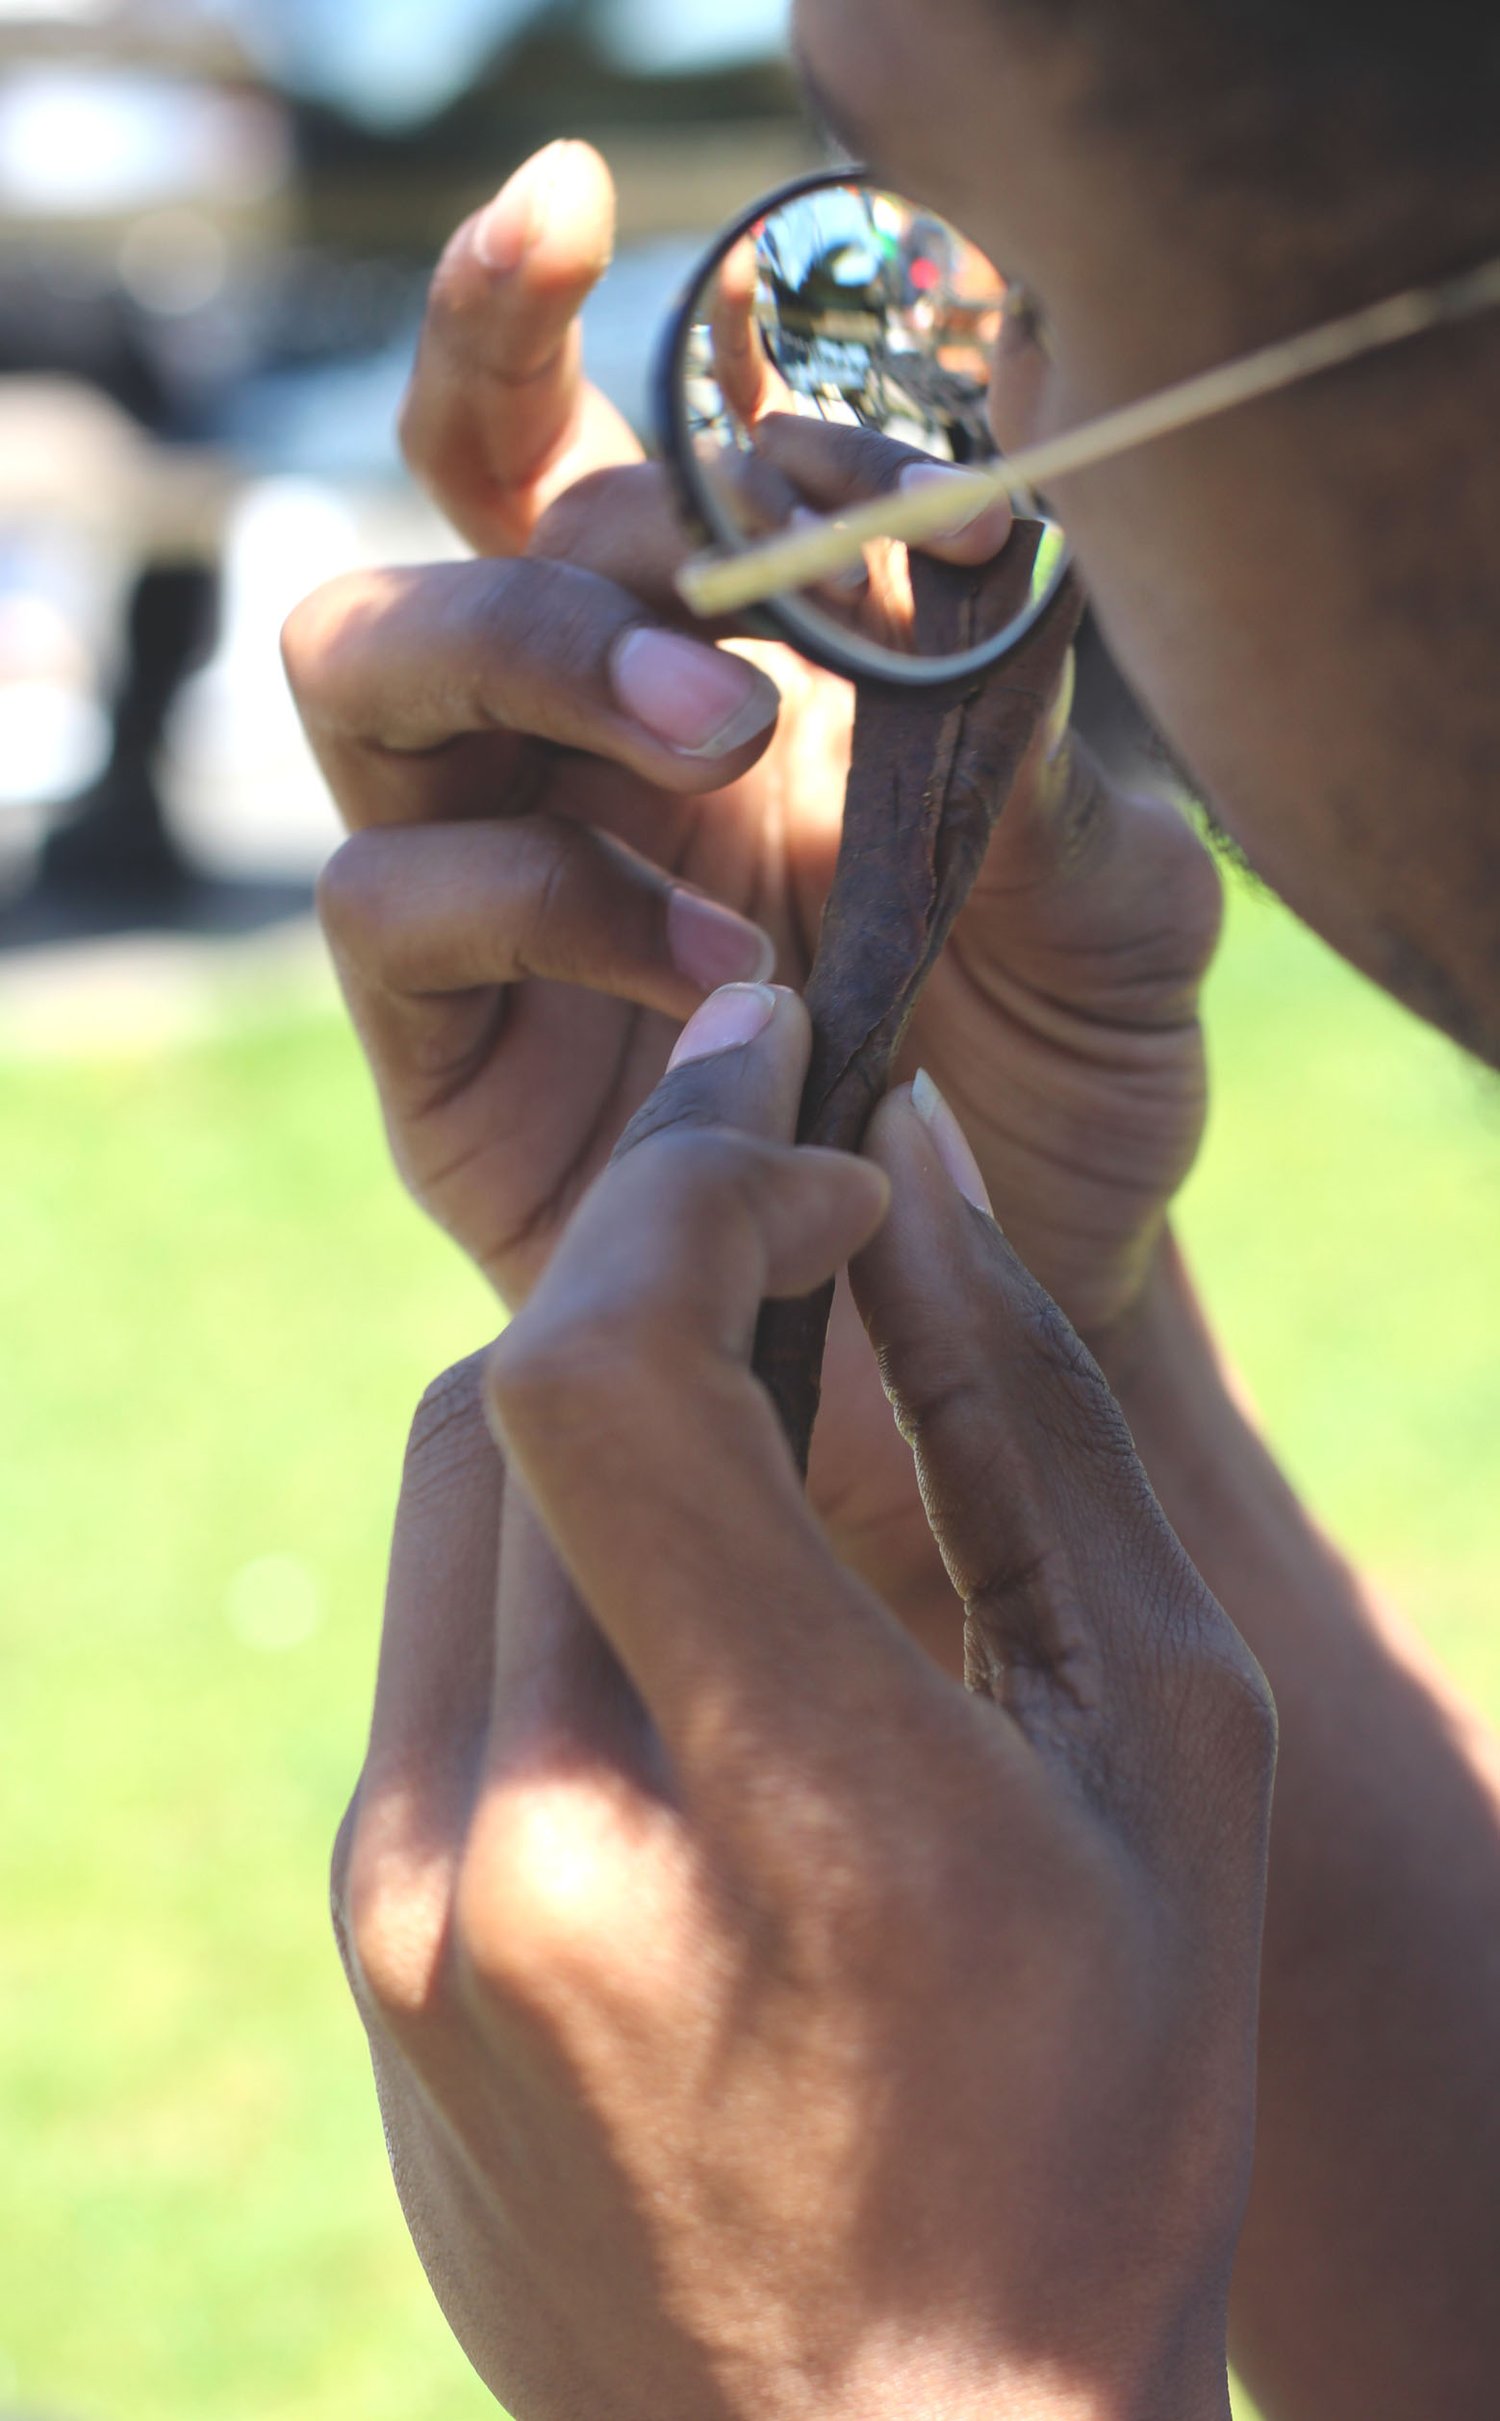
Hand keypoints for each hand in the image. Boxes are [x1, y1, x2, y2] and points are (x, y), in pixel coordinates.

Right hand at [282, 143, 1221, 1639]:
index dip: (544, 314)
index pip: (581, 438)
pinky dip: (542, 901)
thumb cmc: (1059, 1079)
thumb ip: (1045, 722)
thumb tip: (970, 519)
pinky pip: (389, 906)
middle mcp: (580, 746)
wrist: (1006, 1304)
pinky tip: (711, 977)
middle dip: (572, 539)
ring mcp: (496, 886)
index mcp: (719, 662)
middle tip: (736, 639)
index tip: (583, 209)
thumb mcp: (1111, 894)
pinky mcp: (445, 1050)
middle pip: (441, 519)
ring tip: (723, 751)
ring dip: (529, 665)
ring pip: (358, 665)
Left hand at [335, 984, 1273, 2420]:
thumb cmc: (1104, 2119)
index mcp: (800, 1818)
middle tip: (786, 1206)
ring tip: (754, 1414)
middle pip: (511, 1390)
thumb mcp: (1165, 1755)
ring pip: (453, 1493)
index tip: (797, 1119)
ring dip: (601, 1388)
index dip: (683, 1179)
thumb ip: (1031, 1426)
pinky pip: (434, 1641)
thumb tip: (915, 1167)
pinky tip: (682, 1606)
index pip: (606, 1372)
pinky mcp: (375, 1953)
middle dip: (655, 1252)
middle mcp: (542, 1864)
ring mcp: (418, 1923)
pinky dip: (555, 1548)